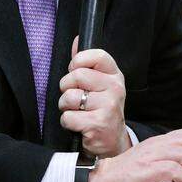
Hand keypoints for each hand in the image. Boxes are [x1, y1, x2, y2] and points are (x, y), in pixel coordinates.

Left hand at [58, 37, 129, 156]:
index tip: (77, 71)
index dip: (79, 61)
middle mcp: (115, 88)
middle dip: (67, 88)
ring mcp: (108, 106)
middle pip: (77, 75)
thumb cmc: (101, 109)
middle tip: (76, 97)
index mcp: (115, 75)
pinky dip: (67, 122)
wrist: (112, 141)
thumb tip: (77, 39)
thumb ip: (85, 61)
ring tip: (77, 111)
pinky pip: (68, 117)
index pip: (96, 55)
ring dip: (65, 107)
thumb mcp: (98, 83)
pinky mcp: (98, 124)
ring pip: (69, 97)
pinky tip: (79, 125)